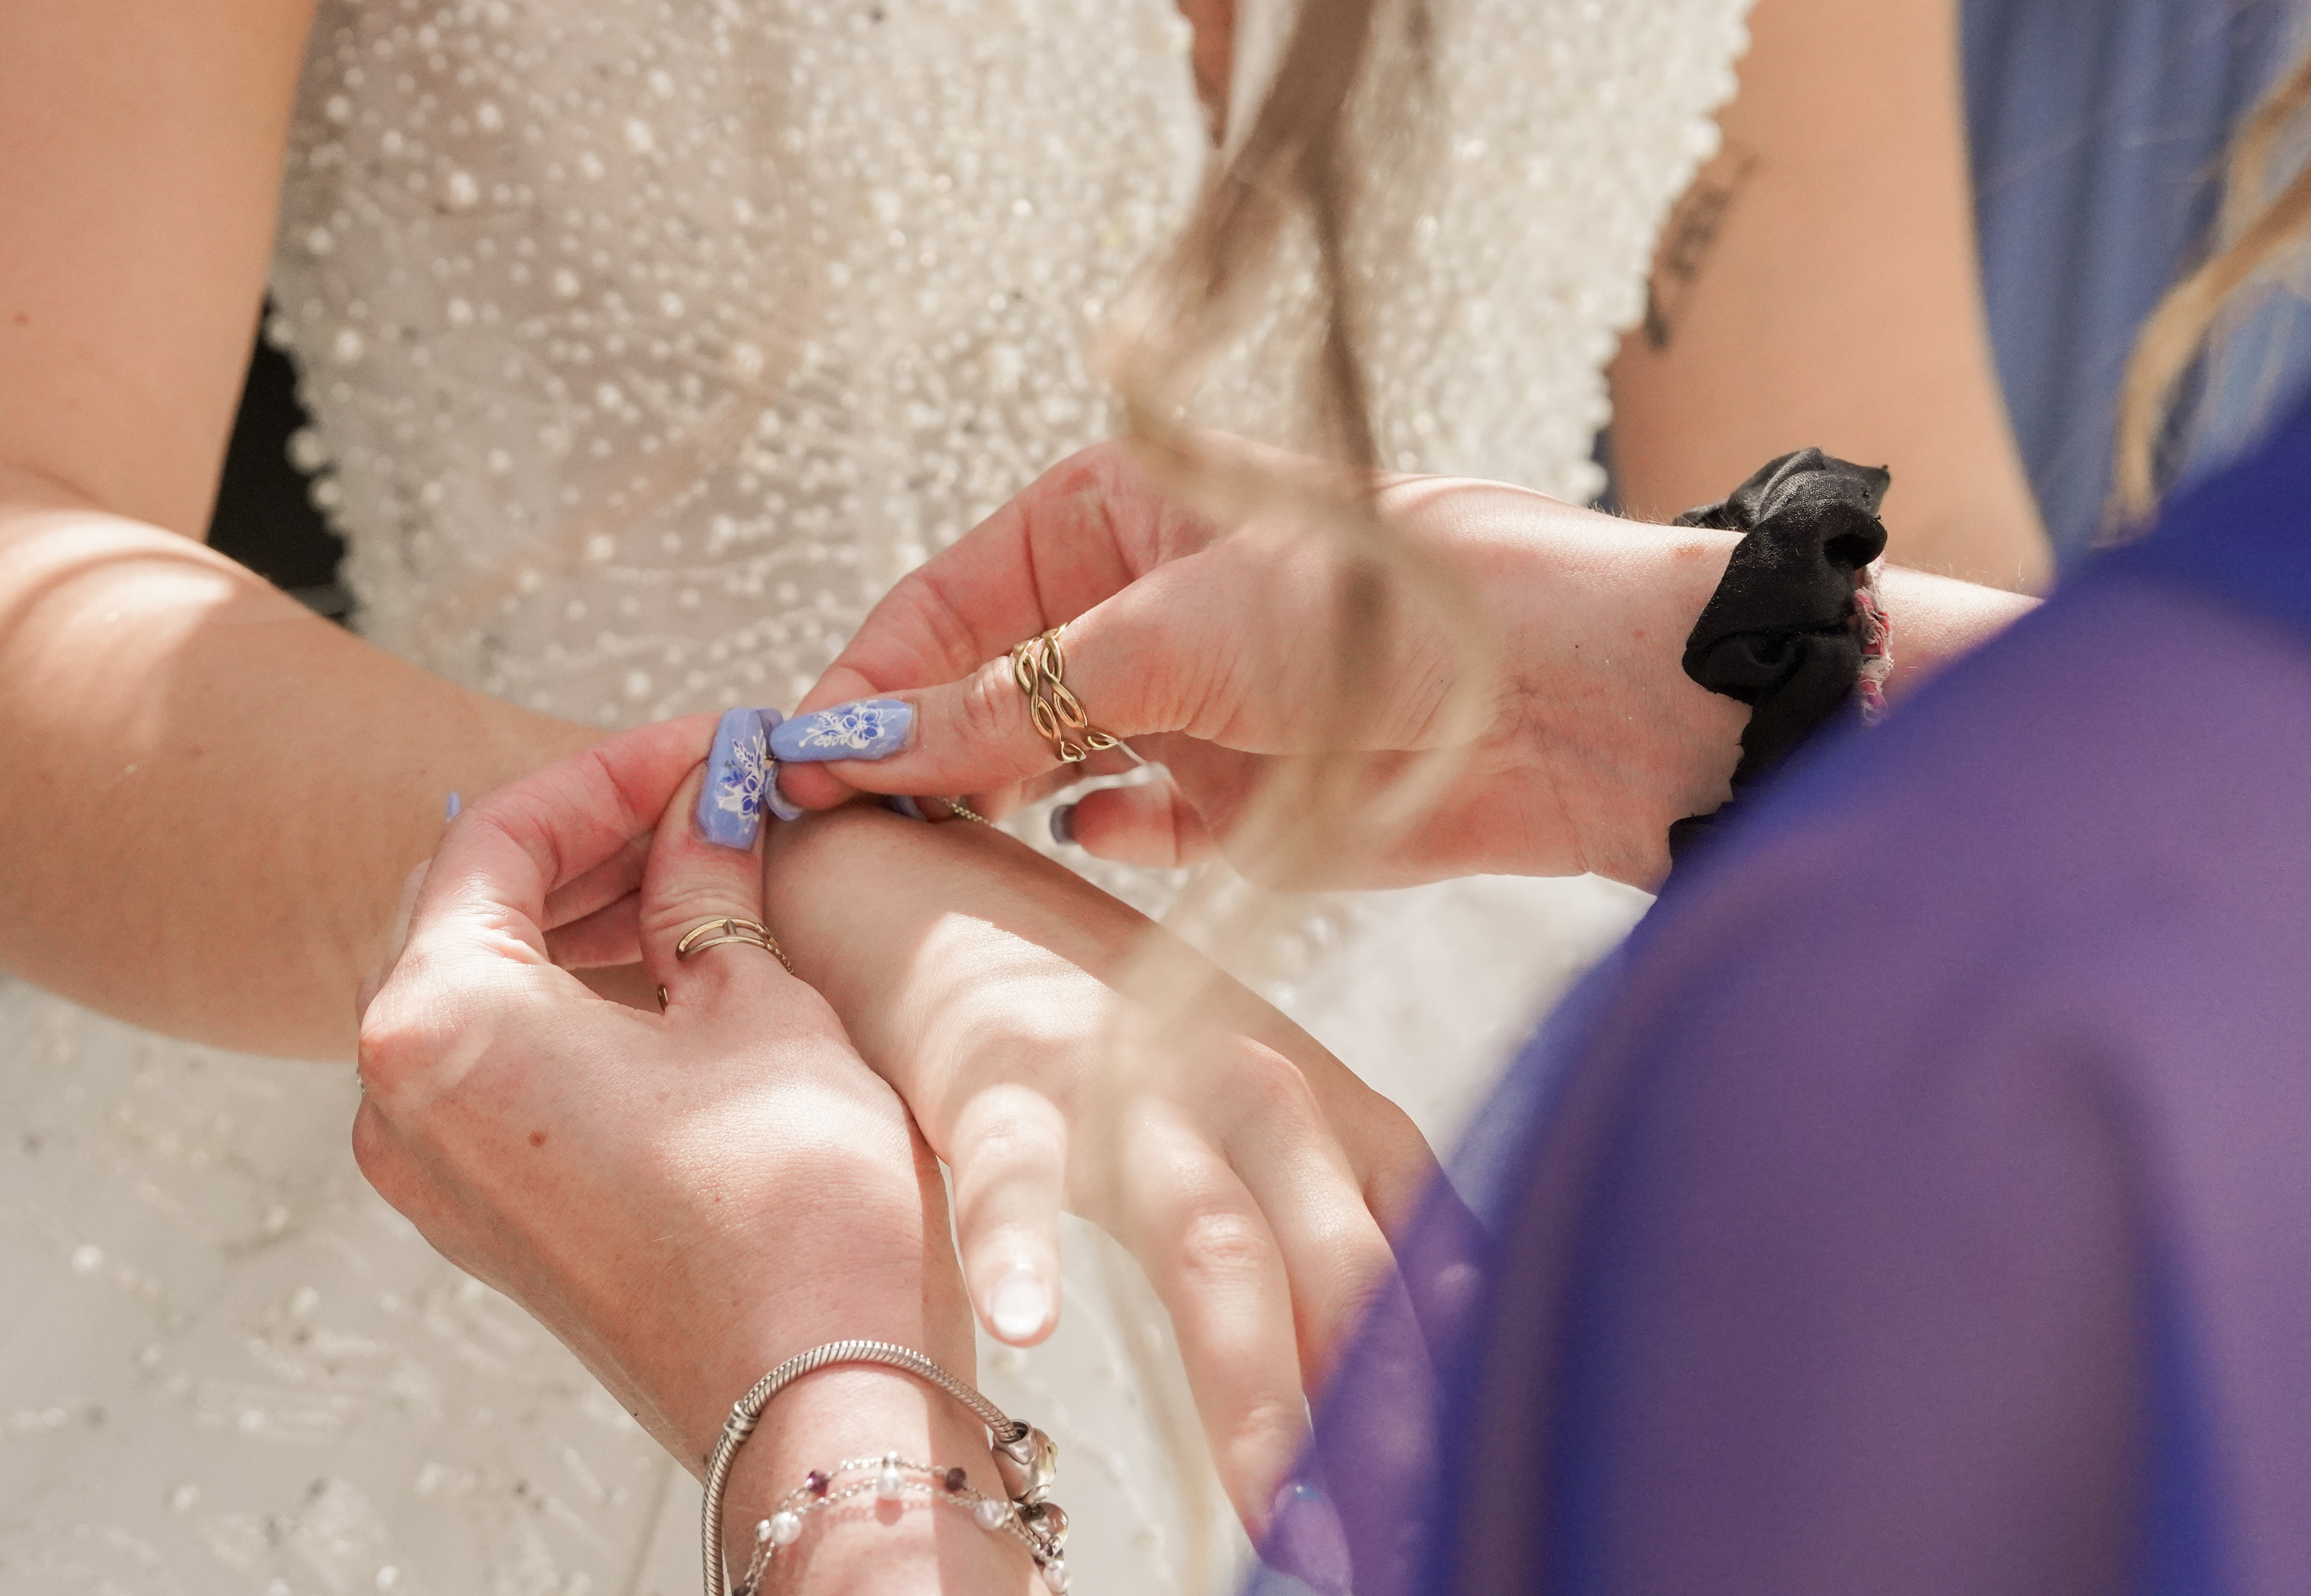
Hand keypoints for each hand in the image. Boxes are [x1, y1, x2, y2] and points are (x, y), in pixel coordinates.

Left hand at [351, 718, 1028, 1591]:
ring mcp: (440, 1174)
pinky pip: (512, 1067)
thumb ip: (705, 886)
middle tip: (711, 793)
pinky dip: (584, 998)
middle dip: (598, 840)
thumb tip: (704, 804)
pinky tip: (681, 963)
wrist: (820, 1399)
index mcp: (438, 1026)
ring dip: (593, 916)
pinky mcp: (497, 1220)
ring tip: (709, 864)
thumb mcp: (760, 1003)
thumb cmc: (793, 1212)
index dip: (609, 770)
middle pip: (477, 909)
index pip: (497, 837)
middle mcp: (402, 1102)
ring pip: (493, 989)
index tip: (701, 743)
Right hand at [765, 801, 1441, 1530]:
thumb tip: (1384, 1400)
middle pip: (1343, 1258)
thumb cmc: (1082, 1019)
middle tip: (1401, 1550)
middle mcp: (1243, 1075)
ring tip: (1276, 1514)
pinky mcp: (993, 1067)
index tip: (1481, 1489)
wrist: (919, 877)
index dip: (1460, 1366)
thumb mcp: (1225, 1116)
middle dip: (1378, 1415)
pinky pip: (1010, 1169)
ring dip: (1250, 1380)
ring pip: (1211, 1234)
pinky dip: (1018, 1244)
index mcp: (1314, 1094)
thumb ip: (1311, 1227)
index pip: (1424, 1241)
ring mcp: (1124, 1069)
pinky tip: (1027, 1328)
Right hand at [770, 440, 1749, 889]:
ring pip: (1030, 767)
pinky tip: (1053, 854)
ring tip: (899, 857)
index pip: (939, 603)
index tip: (790, 758)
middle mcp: (1127, 608)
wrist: (1565, 704)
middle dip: (902, 749)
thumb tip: (853, 741)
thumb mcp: (1167, 637)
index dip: (862, 680)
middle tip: (822, 827)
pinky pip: (1112, 832)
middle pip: (970, 687)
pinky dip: (1075, 847)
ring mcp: (1171, 710)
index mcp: (1104, 515)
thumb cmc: (1380, 609)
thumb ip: (1006, 703)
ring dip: (974, 806)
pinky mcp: (1220, 806)